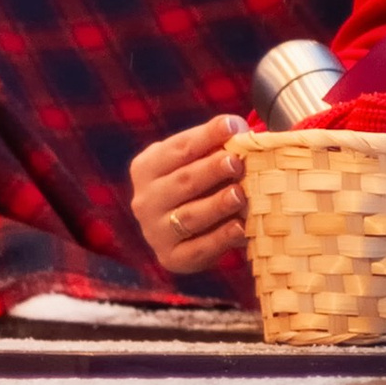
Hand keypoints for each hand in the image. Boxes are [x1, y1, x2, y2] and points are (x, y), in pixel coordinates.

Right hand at [129, 115, 250, 274]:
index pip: (179, 148)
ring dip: (216, 205)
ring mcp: (155, 232)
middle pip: (182, 182)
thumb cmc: (199, 180)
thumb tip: (239, 128)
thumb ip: (217, 142)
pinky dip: (220, 239)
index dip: (206, 136)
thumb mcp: (199, 157)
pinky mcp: (171, 258)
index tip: (231, 127)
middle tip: (236, 162)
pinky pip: (197, 250)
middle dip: (211, 171)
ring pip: (189, 217)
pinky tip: (240, 228)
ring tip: (239, 194)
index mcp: (147, 167)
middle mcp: (145, 200)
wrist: (188, 227)